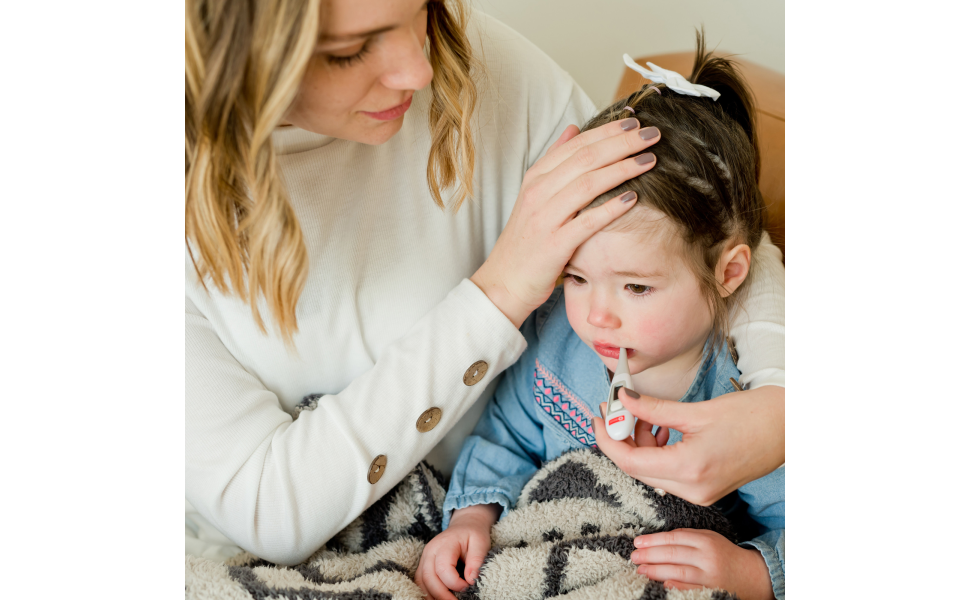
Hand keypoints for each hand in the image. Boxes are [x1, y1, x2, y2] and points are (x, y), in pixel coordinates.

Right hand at [415, 504, 499, 599]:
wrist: (464, 525)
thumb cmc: (473, 534)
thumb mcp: (481, 543)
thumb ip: (477, 561)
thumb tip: (471, 580)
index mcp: (444, 544)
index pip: (443, 569)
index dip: (455, 583)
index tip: (469, 586)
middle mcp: (430, 551)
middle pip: (428, 578)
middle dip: (442, 595)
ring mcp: (424, 558)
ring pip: (421, 582)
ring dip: (433, 596)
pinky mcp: (424, 565)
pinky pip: (421, 582)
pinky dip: (428, 593)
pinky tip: (439, 599)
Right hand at [471, 120, 660, 326]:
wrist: (503, 281)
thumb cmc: (526, 239)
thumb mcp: (535, 194)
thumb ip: (555, 161)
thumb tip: (574, 128)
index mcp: (536, 177)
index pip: (576, 145)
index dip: (608, 131)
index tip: (635, 121)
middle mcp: (538, 192)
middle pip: (585, 158)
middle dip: (621, 143)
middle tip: (651, 133)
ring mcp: (544, 217)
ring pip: (587, 184)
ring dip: (621, 168)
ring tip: (649, 160)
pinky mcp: (553, 245)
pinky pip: (586, 222)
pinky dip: (610, 208)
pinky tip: (634, 197)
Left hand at [592, 386, 784, 505]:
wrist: (787, 428)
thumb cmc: (752, 417)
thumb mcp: (696, 411)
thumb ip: (653, 409)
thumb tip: (622, 400)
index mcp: (689, 470)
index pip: (629, 461)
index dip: (606, 438)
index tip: (597, 416)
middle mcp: (693, 490)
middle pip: (637, 468)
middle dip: (620, 438)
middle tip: (614, 409)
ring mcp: (700, 494)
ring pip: (651, 471)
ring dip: (639, 444)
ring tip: (643, 414)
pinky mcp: (705, 489)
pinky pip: (667, 474)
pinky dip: (656, 452)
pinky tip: (660, 429)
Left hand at [630, 529, 772, 599]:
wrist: (751, 574)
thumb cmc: (724, 554)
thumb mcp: (709, 538)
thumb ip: (687, 536)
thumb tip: (659, 539)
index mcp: (705, 540)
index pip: (675, 538)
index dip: (654, 540)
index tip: (637, 542)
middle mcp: (707, 557)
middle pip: (674, 554)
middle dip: (650, 555)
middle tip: (634, 556)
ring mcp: (710, 575)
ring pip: (679, 572)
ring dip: (657, 571)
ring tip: (641, 570)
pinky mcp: (712, 590)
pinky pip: (691, 589)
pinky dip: (676, 586)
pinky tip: (662, 584)